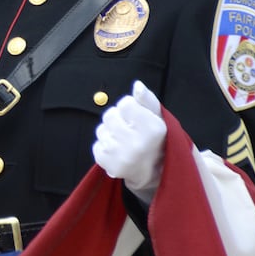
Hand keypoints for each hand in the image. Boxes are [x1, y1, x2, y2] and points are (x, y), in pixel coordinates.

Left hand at [92, 80, 165, 203]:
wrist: (152, 170)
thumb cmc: (154, 139)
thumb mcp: (158, 117)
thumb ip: (147, 99)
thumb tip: (137, 85)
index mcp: (153, 129)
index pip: (125, 103)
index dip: (129, 107)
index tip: (135, 116)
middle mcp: (137, 144)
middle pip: (109, 114)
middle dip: (117, 118)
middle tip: (128, 128)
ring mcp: (121, 156)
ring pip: (101, 130)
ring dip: (110, 132)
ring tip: (124, 140)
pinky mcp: (108, 165)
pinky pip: (96, 145)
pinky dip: (104, 145)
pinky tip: (118, 150)